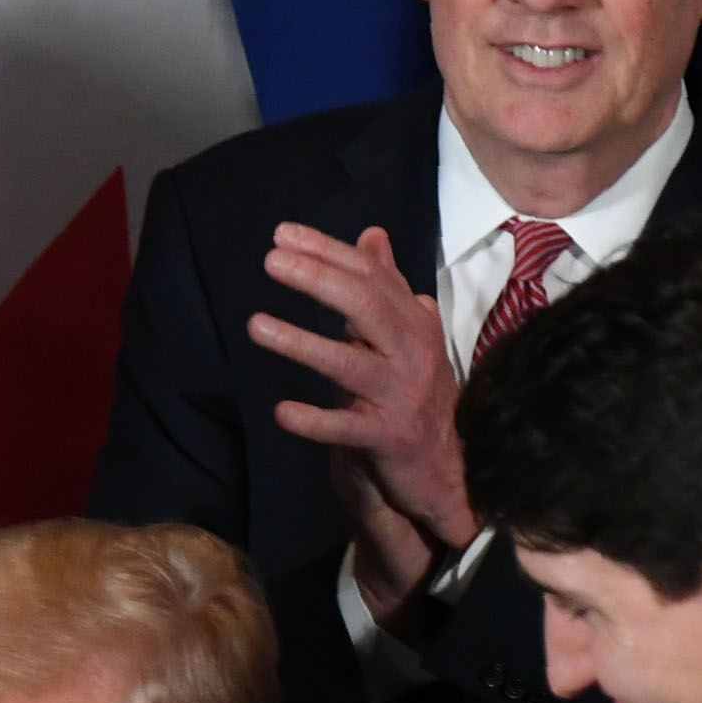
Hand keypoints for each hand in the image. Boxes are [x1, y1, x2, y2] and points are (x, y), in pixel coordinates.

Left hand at [249, 224, 473, 606]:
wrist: (446, 468)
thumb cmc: (415, 393)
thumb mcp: (406, 335)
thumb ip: (387, 287)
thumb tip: (372, 234)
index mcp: (415, 324)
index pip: (371, 276)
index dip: (328, 251)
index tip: (283, 234)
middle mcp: (413, 354)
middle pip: (365, 306)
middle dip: (317, 279)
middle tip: (271, 261)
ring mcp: (402, 396)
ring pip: (349, 363)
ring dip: (300, 343)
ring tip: (255, 325)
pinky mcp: (389, 439)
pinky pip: (346, 428)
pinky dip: (314, 420)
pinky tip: (281, 412)